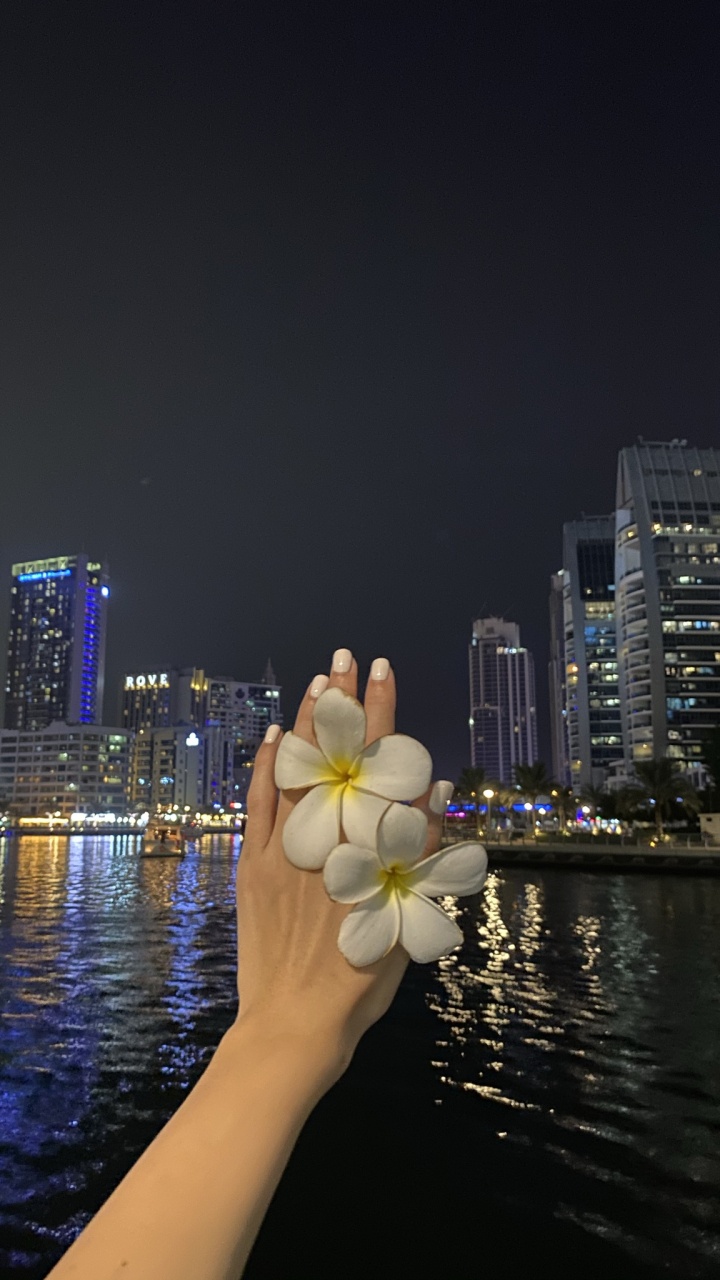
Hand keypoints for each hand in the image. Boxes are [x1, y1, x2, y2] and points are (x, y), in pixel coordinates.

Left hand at [232, 650, 442, 1088]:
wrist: (298, 1022)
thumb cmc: (363, 977)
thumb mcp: (409, 915)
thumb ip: (421, 848)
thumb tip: (432, 787)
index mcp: (367, 842)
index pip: (376, 760)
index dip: (380, 711)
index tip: (381, 669)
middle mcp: (326, 835)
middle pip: (333, 753)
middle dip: (340, 702)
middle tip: (344, 659)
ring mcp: (285, 847)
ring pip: (294, 769)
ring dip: (303, 723)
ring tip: (316, 683)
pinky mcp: (254, 865)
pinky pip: (257, 803)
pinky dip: (264, 766)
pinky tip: (270, 736)